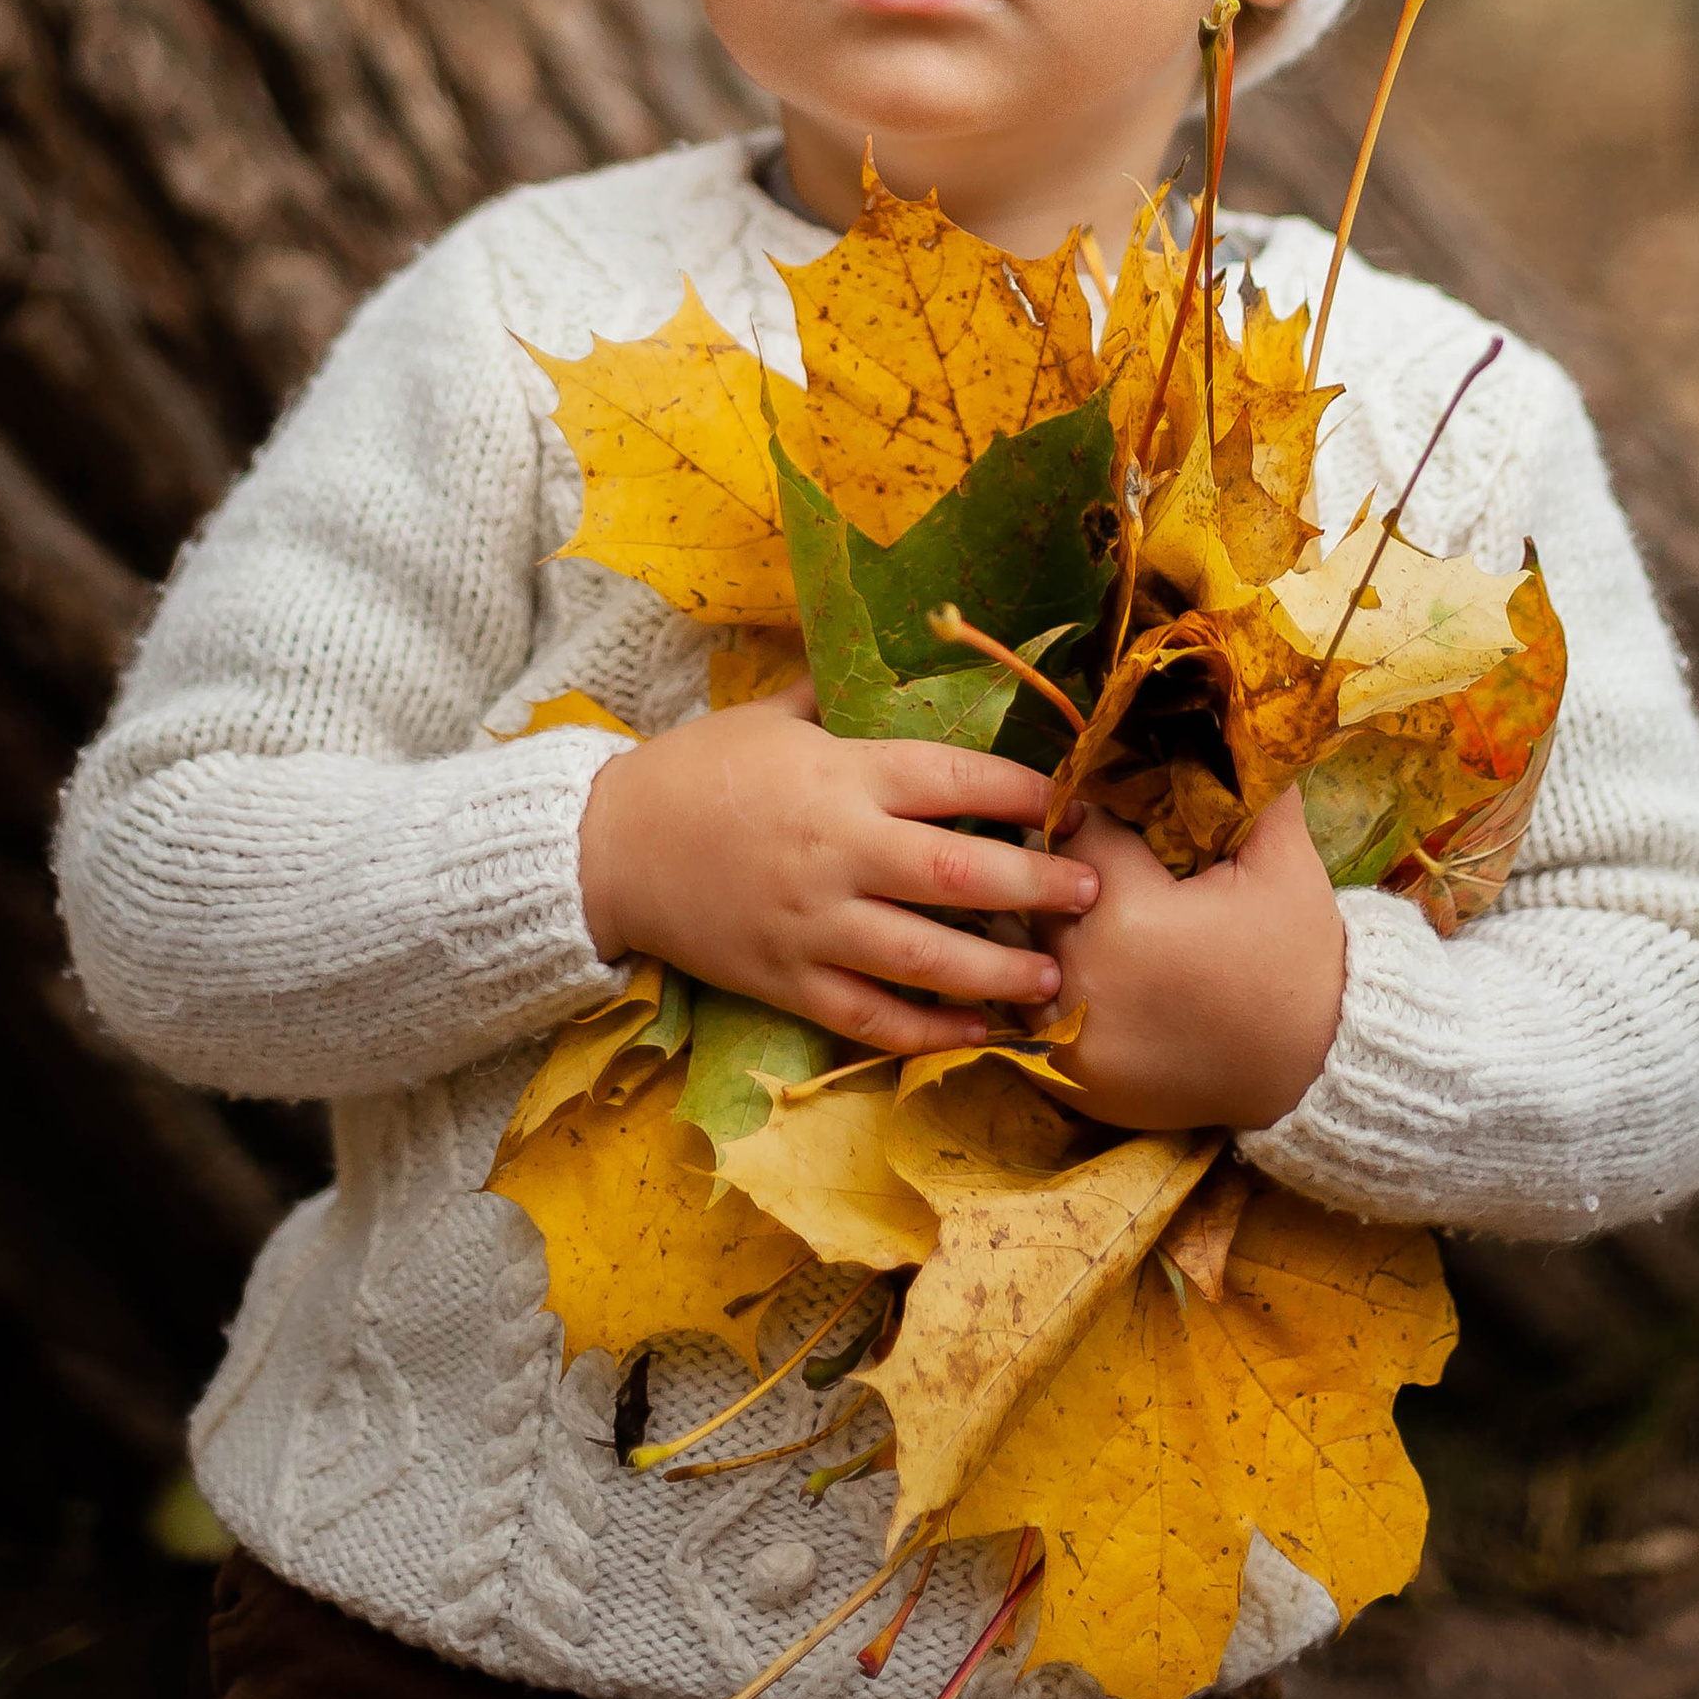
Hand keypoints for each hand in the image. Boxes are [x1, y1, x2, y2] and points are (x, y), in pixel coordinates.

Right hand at [576, 679, 1102, 1055]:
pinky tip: (980, 1032)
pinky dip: (932, 1031)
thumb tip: (919, 666)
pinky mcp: (787, 982)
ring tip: (1055, 976)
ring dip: (1001, 972)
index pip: (956, 781)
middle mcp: (836, 852)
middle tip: (1092, 892)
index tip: (1072, 800)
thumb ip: (849, 699)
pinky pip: (873, 1019)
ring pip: (927, 960)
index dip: (1026, 793)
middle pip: (961, 877)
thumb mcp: (774, 714)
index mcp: (840, 775)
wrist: (606, 848)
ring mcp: (812, 925)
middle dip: (1039, 886)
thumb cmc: (698, 771)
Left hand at [1037, 788, 1344, 1132]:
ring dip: (1036, 928)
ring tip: (1079, 916)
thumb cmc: (1300, 958)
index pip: (1074, 832)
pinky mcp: (1068, 1079)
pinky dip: (1037, 990)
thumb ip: (1248, 783)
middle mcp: (1081, 975)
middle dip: (1058, 869)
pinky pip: (1021, 1016)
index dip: (1093, 816)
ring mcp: (1067, 1035)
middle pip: (1032, 889)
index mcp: (1126, 912)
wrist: (1318, 1070)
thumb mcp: (1283, 861)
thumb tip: (1234, 712)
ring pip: (1012, 951)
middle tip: (1092, 861)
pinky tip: (1070, 971)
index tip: (1110, 814)